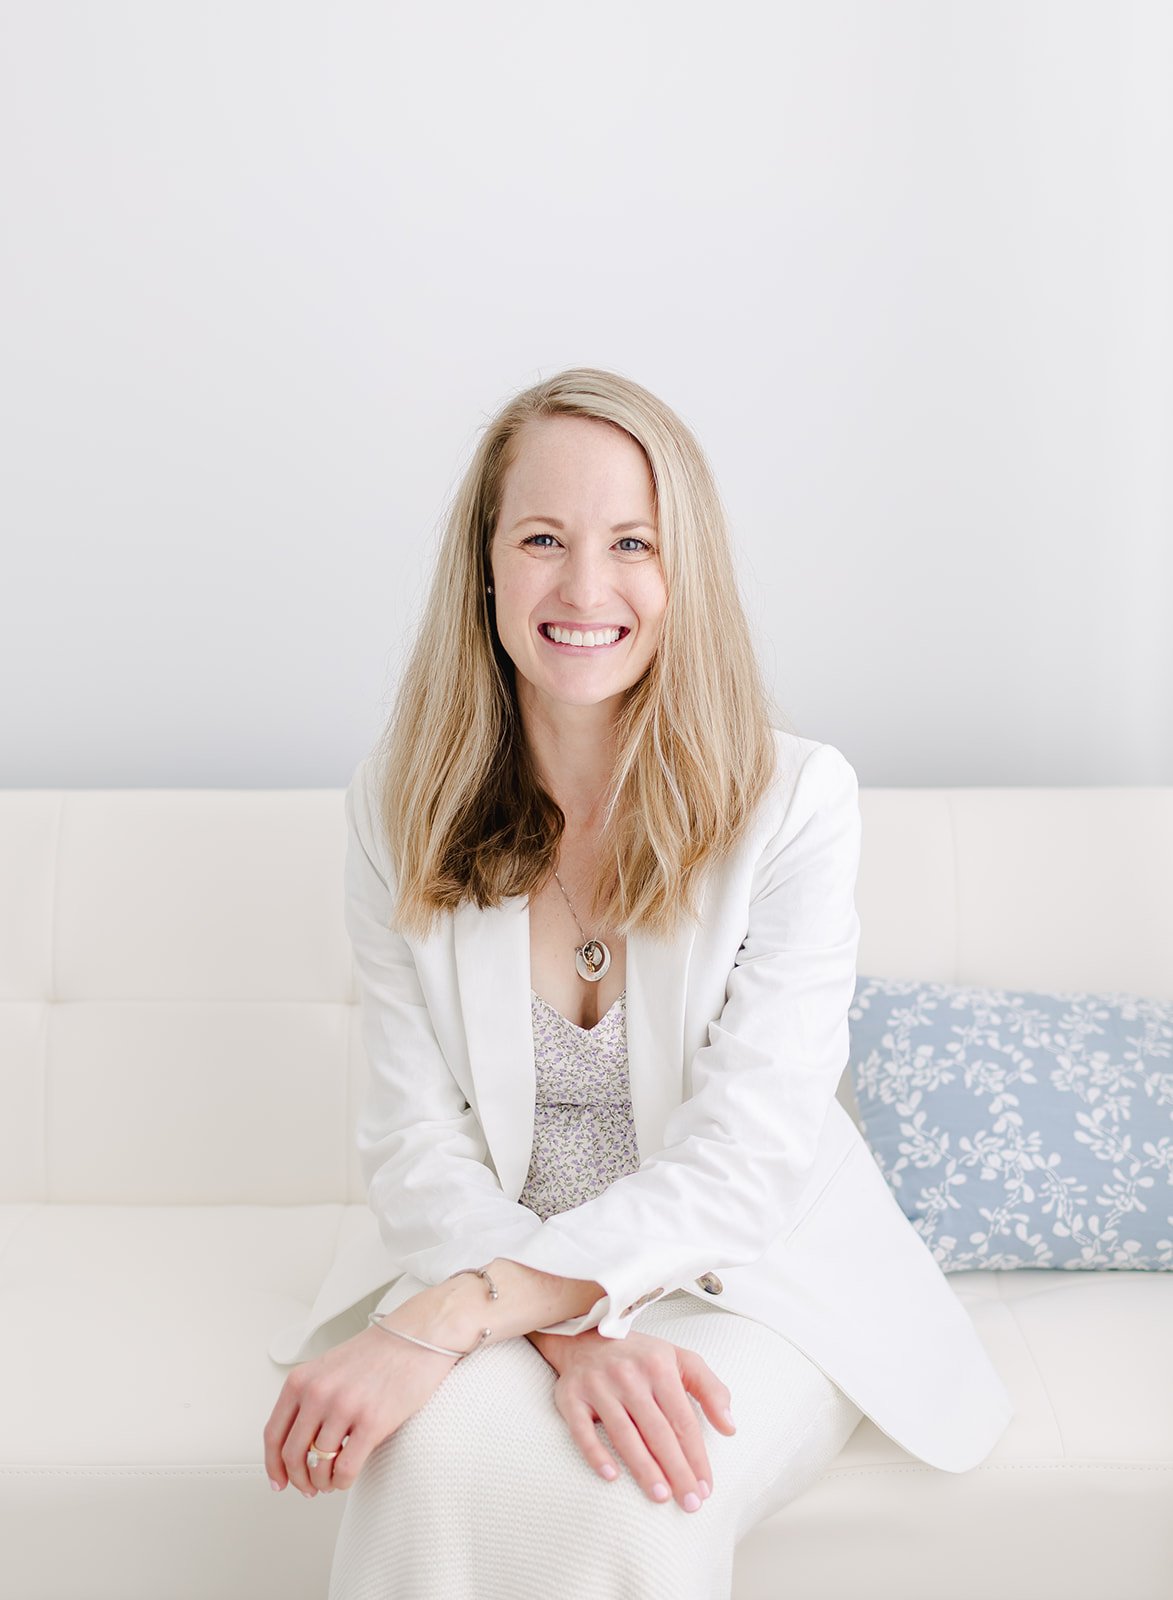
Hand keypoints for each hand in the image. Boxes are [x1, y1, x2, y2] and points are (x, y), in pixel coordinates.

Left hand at [264, 1324, 454, 1497]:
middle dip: (299, 1479)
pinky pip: (345, 1469)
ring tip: (331, 1481)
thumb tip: (298, 1444)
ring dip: (322, 1482)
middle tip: (308, 1488)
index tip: (279, 1481)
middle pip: (292, 1455)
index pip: (273, 1434)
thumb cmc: (378, 1353)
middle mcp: (319, 1392)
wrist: (418, 1335)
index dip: (273, 1465)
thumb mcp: (330, 1368)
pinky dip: (342, 1481)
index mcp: (303, 1379)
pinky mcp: (372, 1421)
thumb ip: (310, 1398)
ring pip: (318, 1466)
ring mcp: (345, 1407)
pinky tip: (347, 1477)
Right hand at [529, 1328, 734, 1511]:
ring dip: (643, 1468)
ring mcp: (597, 1385)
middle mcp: (628, 1375)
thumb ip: (710, 1389)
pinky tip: (611, 1477)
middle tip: (690, 1503)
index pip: (682, 1420)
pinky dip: (596, 1454)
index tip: (706, 1487)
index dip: (696, 1456)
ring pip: (623, 1434)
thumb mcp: (680, 1359)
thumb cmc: (640, 1356)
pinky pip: (582, 1430)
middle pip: (657, 1431)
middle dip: (676, 1470)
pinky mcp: (571, 1397)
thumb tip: (730, 1427)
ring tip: (660, 1496)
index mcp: (658, 1365)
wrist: (585, 1337)